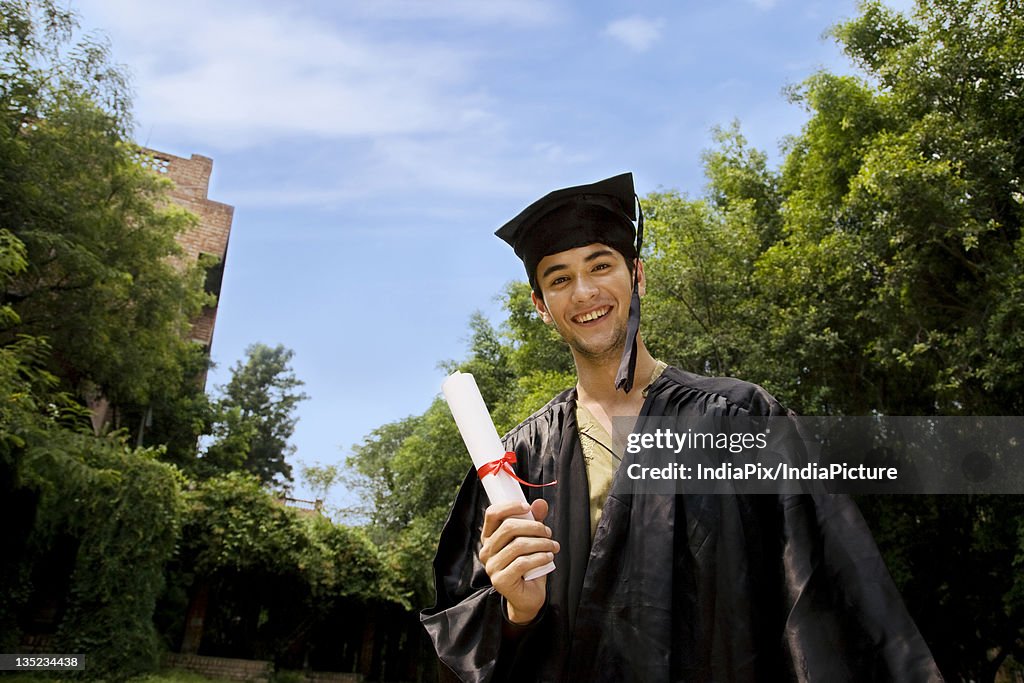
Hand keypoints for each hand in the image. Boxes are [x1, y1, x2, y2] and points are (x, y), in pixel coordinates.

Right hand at [479, 498, 559, 624]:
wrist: (528, 596)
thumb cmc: (529, 566)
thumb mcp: (532, 540)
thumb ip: (533, 521)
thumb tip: (540, 503)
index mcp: (489, 538)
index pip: (492, 514)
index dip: (509, 507)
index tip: (527, 507)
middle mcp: (486, 551)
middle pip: (508, 528)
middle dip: (533, 526)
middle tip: (548, 532)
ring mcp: (491, 567)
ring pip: (518, 545)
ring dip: (541, 543)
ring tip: (553, 546)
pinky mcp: (500, 581)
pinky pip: (522, 563)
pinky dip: (540, 557)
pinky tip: (549, 557)